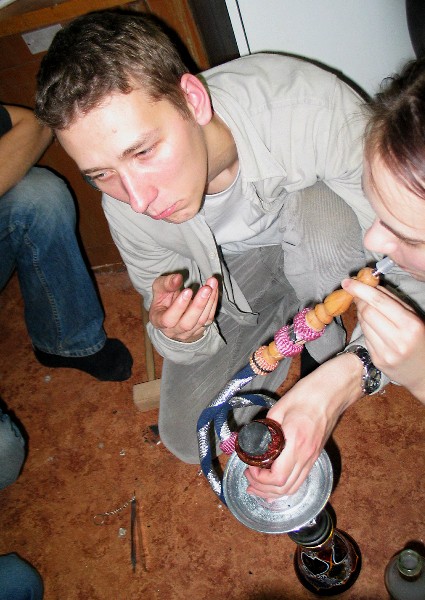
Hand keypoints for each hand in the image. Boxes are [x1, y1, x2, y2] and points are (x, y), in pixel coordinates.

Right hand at [149, 273, 218, 342]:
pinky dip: (213, 303)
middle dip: (198, 305)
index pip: (168, 319)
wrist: (170, 312)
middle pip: (187, 323)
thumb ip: (166, 283)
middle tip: (206, 288)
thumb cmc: (163, 299)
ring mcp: (188, 333)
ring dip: (209, 301)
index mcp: (159, 321)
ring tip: (212, 284)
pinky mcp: (200, 329)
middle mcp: (173, 331)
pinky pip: (209, 318)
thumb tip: (177, 278)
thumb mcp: (159, 289)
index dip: (179, 306)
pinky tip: (214, 289)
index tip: (188, 290)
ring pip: (201, 321)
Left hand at [244, 354, 361, 498]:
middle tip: (248, 479)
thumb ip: (266, 426)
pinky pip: (300, 479)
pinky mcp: (315, 456)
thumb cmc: (307, 395)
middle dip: (262, 489)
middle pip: (284, 488)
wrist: (333, 392)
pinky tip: (275, 487)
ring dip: (273, 492)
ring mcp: (313, 457)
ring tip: (257, 486)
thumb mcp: (279, 408)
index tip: (249, 468)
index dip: (260, 479)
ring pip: (293, 488)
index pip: (278, 477)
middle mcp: (306, 455)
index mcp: (296, 442)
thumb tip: (252, 439)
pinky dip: (286, 487)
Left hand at [342, 278, 424, 401]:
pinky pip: (365, 337)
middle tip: (358, 295)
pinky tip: (373, 327)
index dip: (360, 290)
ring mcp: (385, 353)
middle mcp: (397, 340)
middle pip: (367, 312)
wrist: (424, 372)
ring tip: (369, 311)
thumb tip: (372, 286)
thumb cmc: (421, 340)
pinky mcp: (377, 361)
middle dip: (360, 300)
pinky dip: (366, 328)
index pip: (378, 302)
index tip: (348, 282)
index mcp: (410, 325)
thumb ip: (394, 301)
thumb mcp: (415, 318)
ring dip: (361, 314)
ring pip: (363, 324)